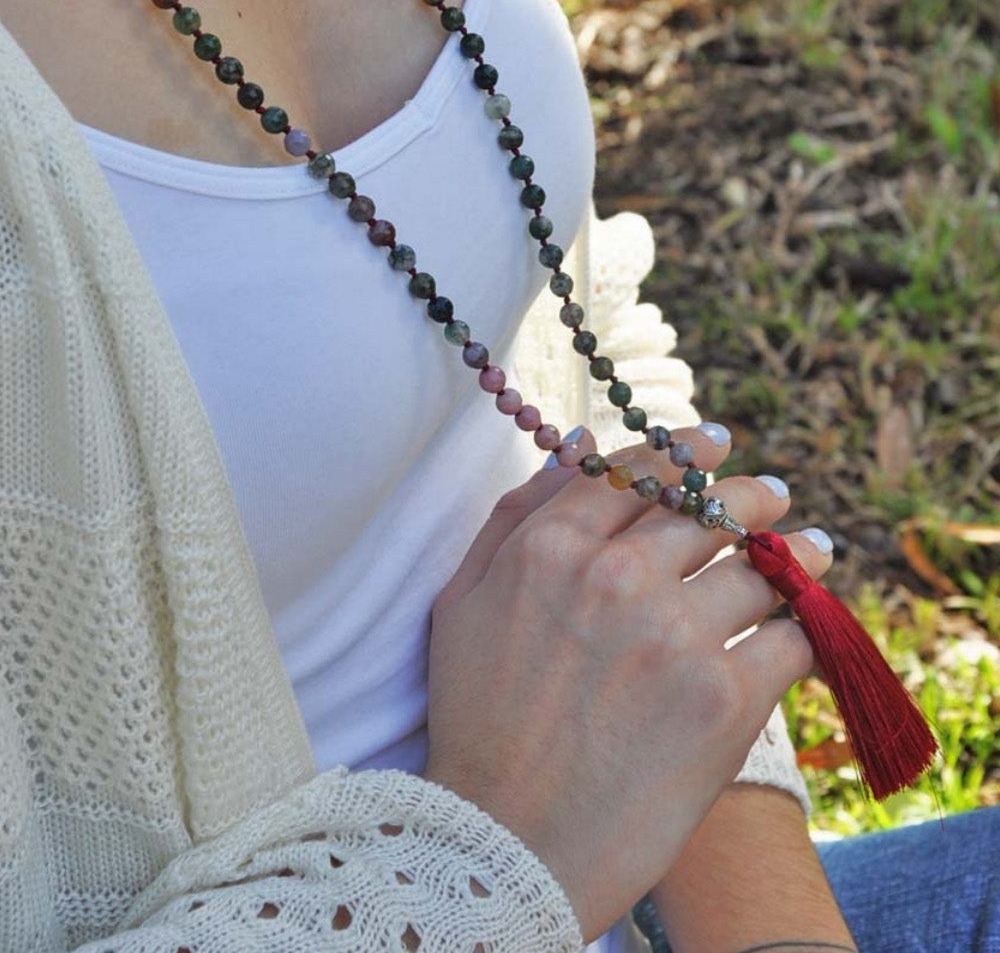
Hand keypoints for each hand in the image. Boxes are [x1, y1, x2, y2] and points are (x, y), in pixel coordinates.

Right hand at [423, 425, 831, 945]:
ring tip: (814, 551)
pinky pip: (790, 641)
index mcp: (553, 546)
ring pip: (760, 567)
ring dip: (794, 555)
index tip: (717, 442)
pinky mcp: (725, 701)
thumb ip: (518, 515)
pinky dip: (803, 632)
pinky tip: (807, 629)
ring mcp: (676, 636)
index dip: (687, 449)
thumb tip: (578, 446)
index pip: (639, 468)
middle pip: (709, 508)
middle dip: (751, 496)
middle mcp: (618, 576)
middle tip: (773, 495)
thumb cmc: (478, 719)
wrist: (507, 844)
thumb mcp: (463, 599)